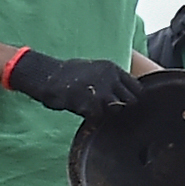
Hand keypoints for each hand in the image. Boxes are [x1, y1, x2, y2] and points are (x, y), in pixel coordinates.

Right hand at [4, 50, 140, 119]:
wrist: (47, 76)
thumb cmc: (70, 75)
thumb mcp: (96, 70)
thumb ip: (112, 80)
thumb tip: (126, 95)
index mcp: (113, 69)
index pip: (137, 87)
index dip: (131, 96)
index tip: (123, 102)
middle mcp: (110, 78)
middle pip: (131, 100)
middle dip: (122, 107)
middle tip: (108, 109)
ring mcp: (101, 91)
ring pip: (116, 110)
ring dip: (107, 113)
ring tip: (93, 108)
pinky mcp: (90, 104)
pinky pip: (99, 116)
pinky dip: (92, 116)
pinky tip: (82, 110)